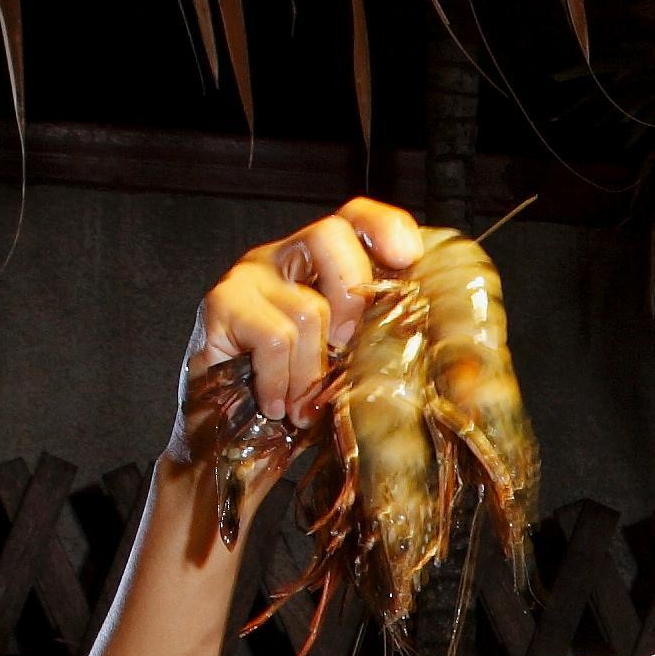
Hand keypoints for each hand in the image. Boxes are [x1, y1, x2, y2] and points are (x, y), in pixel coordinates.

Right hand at [177, 198, 428, 470]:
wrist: (225, 438)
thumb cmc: (294, 399)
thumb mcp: (346, 366)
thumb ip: (377, 341)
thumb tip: (434, 348)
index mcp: (321, 264)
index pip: (354, 217)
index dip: (384, 226)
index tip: (408, 258)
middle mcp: (284, 258)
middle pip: (329, 235)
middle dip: (354, 295)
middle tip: (348, 349)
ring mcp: (249, 277)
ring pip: (309, 305)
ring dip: (313, 371)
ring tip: (303, 406)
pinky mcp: (220, 305)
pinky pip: (275, 338)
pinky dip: (282, 381)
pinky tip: (276, 405)